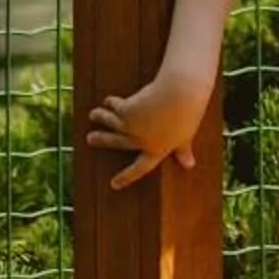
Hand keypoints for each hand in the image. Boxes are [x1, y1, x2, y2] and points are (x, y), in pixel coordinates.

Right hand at [82, 72, 209, 189]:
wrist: (179, 95)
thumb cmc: (188, 114)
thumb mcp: (186, 136)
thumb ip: (183, 150)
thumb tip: (189, 165)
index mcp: (157, 150)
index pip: (140, 168)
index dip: (126, 177)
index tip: (114, 184)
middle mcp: (140, 141)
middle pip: (117, 142)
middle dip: (102, 140)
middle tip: (89, 138)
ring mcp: (131, 127)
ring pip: (111, 122)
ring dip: (100, 117)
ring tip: (93, 115)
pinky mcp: (126, 110)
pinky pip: (115, 106)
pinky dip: (111, 103)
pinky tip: (108, 101)